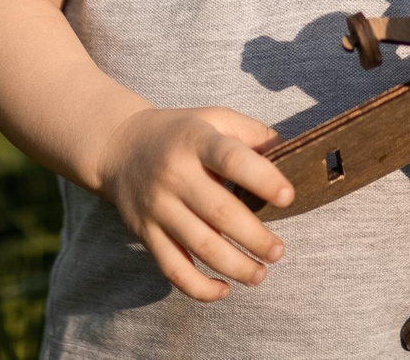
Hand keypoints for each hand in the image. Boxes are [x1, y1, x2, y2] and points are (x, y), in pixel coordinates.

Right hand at [90, 105, 295, 301]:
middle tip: (278, 251)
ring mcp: (158, 207)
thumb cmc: (179, 133)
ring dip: (235, 266)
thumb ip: (252, 132)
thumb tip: (290, 153)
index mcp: (195, 141)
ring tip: (261, 273)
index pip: (231, 159)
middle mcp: (175, 174)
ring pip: (200, 245)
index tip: (288, 197)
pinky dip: (198, 288)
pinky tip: (224, 291)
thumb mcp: (213, 117)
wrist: (119, 147)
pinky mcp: (146, 233)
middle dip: (255, 238)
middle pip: (220, 212)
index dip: (262, 179)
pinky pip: (172, 268)